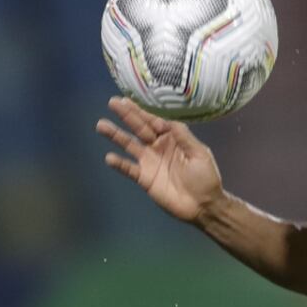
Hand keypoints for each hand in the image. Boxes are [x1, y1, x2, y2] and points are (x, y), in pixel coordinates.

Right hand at [96, 97, 223, 222]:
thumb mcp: (200, 154)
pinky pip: (129, 169)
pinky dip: (119, 163)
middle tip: (112, 102)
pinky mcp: (144, 178)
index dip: (143, 112)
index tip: (129, 101)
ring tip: (101, 125)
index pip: (155, 122)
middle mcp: (159, 147)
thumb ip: (184, 137)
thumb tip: (169, 120)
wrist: (203, 205)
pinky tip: (109, 157)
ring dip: (116, 135)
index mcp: (173, 139)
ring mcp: (150, 162)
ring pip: (130, 145)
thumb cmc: (206, 178)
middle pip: (140, 128)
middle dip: (127, 115)